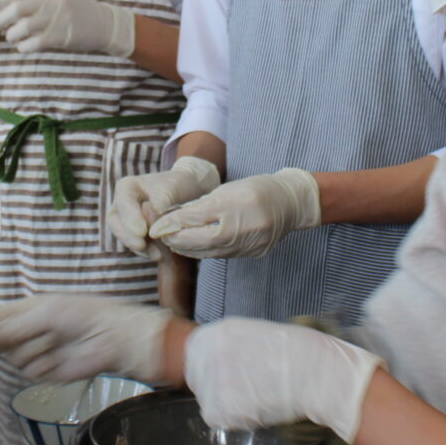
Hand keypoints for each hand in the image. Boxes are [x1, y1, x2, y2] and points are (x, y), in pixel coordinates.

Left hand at [0, 0, 133, 57]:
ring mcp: (57, 18)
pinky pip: (35, 42)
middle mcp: (51, 0)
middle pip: (15, 9)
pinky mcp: (63, 36)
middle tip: (1, 27)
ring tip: (13, 37)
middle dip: (2, 20)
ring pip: (22, 27)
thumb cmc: (75, 11)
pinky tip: (25, 47)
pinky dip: (24, 46)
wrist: (105, 23)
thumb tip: (4, 4)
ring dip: (12, 35)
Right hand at [0, 295, 172, 383]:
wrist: (110, 338)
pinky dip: (43, 364)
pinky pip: (30, 371)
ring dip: (34, 349)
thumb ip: (13, 326)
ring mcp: (35, 353)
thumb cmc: (82, 315)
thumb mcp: (44, 312)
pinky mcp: (45, 373)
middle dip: (8, 340)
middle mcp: (28, 332)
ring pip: (14, 358)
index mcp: (27, 311)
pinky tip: (59, 357)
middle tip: (35, 332)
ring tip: (56, 341)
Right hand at [107, 157, 221, 255]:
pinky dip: (147, 251)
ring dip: (139, 248)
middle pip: (116, 222)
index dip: (130, 218)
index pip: (123, 203)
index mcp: (127, 187)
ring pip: (125, 236)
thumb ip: (161, 202)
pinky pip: (137, 245)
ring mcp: (127, 221)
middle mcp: (122, 205)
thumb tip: (155, 219)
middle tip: (142, 246)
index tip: (142, 231)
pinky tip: (159, 256)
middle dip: (128, 237)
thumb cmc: (177, 185)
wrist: (186, 191)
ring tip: (157, 255)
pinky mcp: (137, 235)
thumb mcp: (171, 189)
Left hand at [149, 169, 320, 258]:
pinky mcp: (250, 254)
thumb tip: (170, 218)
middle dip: (175, 239)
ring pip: (207, 252)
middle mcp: (239, 233)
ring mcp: (246, 247)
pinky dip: (204, 251)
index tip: (154, 226)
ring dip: (187, 248)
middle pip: (197, 242)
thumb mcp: (226, 190)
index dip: (170, 225)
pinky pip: (221, 255)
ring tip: (172, 240)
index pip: (192, 222)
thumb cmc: (257, 189)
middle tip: (159, 234)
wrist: (291, 202)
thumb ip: (199, 206)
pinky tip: (194, 245)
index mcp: (231, 212)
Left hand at [185, 318, 384, 442]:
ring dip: (229, 406)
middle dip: (217, 388)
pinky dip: (236, 421)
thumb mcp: (259, 334)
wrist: (317, 375)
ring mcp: (210, 381)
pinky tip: (258, 409)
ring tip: (259, 397)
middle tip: (247, 391)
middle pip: (198, 379)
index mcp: (218, 331)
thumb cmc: (301, 354)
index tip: (229, 376)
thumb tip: (228, 362)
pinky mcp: (218, 408)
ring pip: (209, 402)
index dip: (212, 369)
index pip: (196, 355)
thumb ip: (235, 346)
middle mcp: (208, 353)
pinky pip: (219, 421)